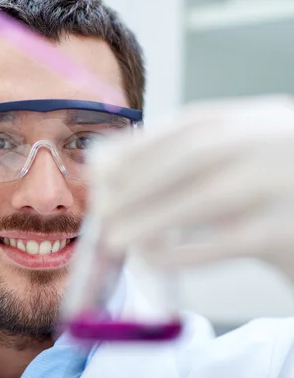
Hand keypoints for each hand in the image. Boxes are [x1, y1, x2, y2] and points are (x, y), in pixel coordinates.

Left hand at [91, 95, 293, 279]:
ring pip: (206, 197)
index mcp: (260, 119)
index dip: (140, 147)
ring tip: (115, 239)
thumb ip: (200, 157)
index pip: (192, 125)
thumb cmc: (280, 193)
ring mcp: (286, 184)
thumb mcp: (249, 157)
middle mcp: (274, 141)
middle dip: (139, 182)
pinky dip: (185, 252)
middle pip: (194, 156)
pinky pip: (229, 243)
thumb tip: (120, 169)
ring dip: (151, 219)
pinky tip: (154, 259)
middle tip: (102, 209)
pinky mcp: (289, 231)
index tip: (102, 170)